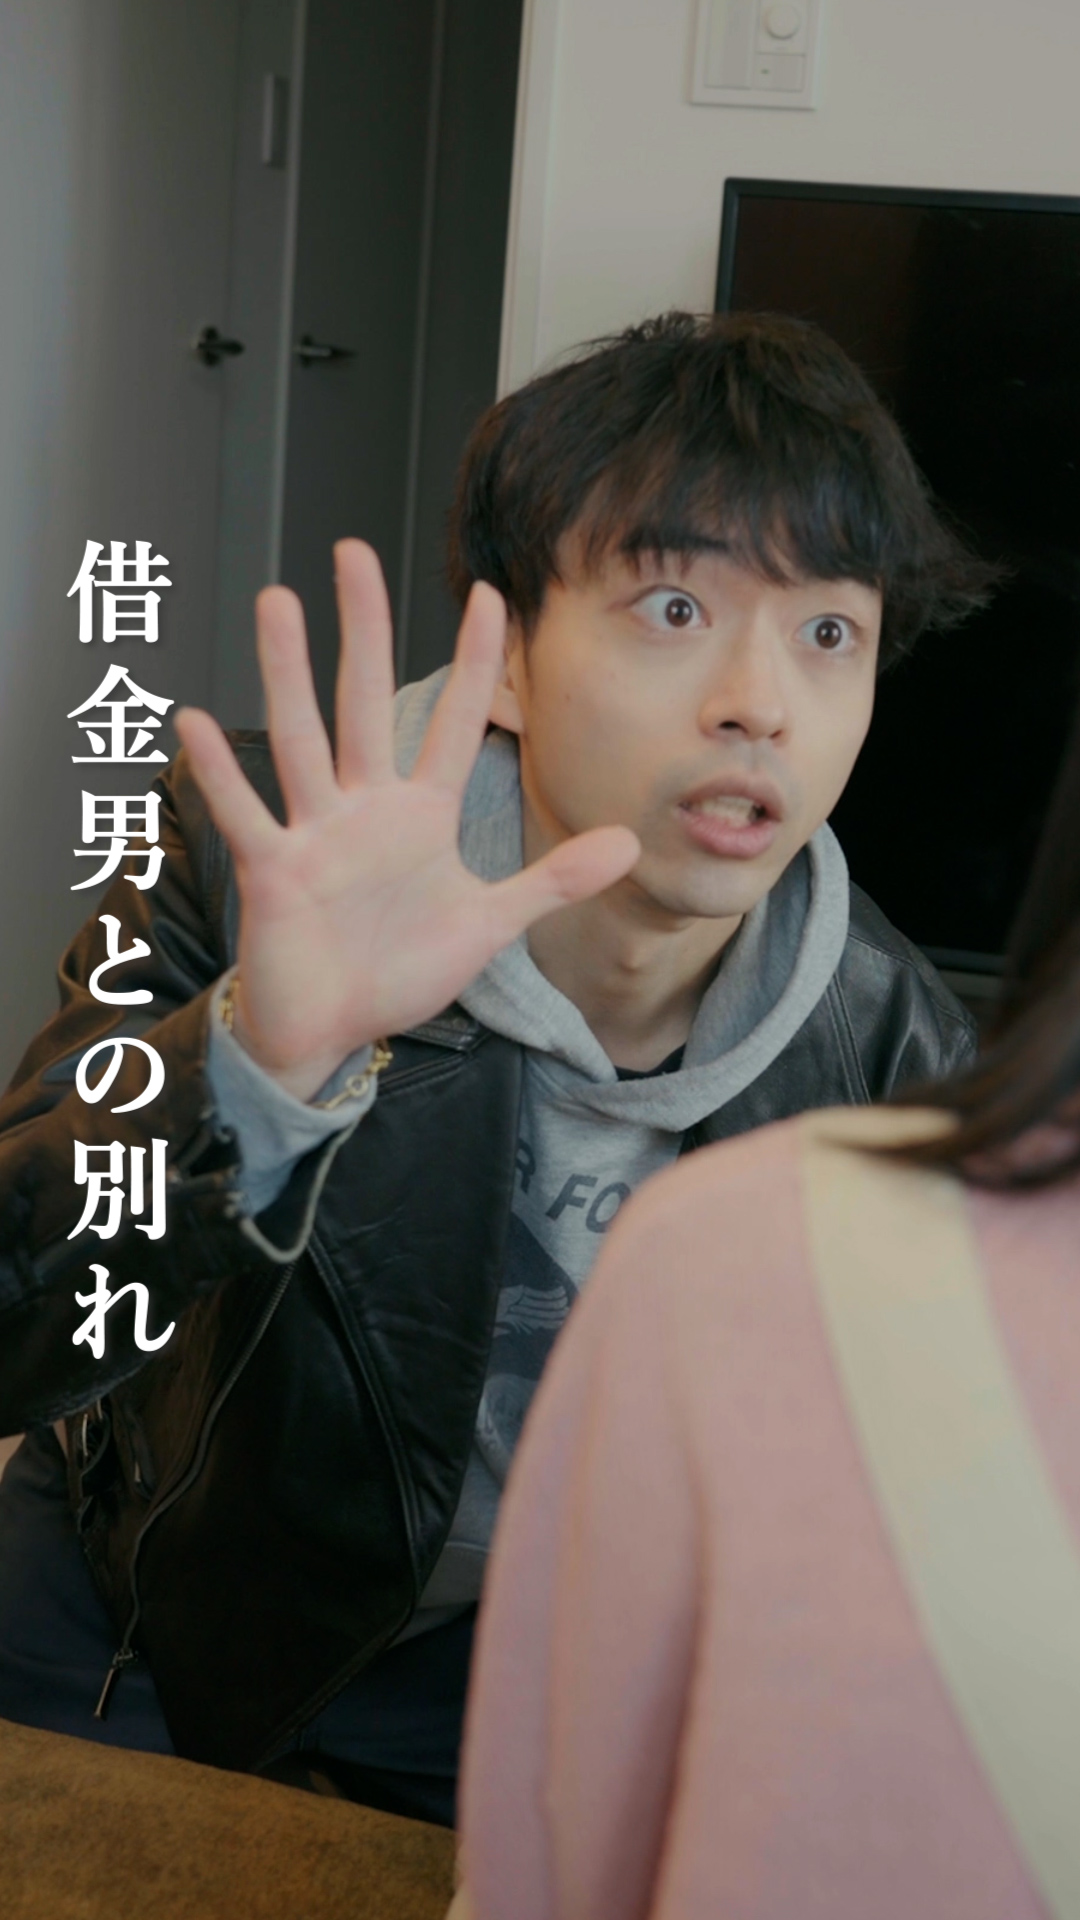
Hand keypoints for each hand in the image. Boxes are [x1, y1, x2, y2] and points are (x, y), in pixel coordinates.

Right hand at [174, 541, 638, 1100]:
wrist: (333, 1031)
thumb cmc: (398, 972)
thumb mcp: (488, 924)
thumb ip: (551, 881)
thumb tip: (627, 843)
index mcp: (419, 815)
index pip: (453, 721)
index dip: (476, 662)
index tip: (491, 597)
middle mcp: (365, 808)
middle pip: (364, 701)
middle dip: (362, 628)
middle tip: (354, 551)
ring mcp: (316, 833)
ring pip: (302, 738)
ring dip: (287, 672)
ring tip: (277, 601)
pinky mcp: (275, 871)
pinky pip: (247, 813)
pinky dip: (222, 772)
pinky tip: (198, 722)